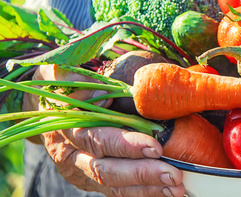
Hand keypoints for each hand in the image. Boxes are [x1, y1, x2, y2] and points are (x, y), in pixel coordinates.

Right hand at [22, 65, 185, 196]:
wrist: (45, 110)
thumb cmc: (63, 88)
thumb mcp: (60, 74)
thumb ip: (77, 79)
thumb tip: (98, 89)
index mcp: (66, 128)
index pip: (95, 140)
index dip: (124, 146)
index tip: (155, 147)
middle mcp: (71, 156)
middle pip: (105, 170)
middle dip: (141, 173)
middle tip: (172, 174)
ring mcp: (81, 172)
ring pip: (113, 186)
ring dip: (147, 189)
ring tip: (176, 187)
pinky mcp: (92, 182)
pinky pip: (118, 192)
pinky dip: (143, 193)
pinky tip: (166, 193)